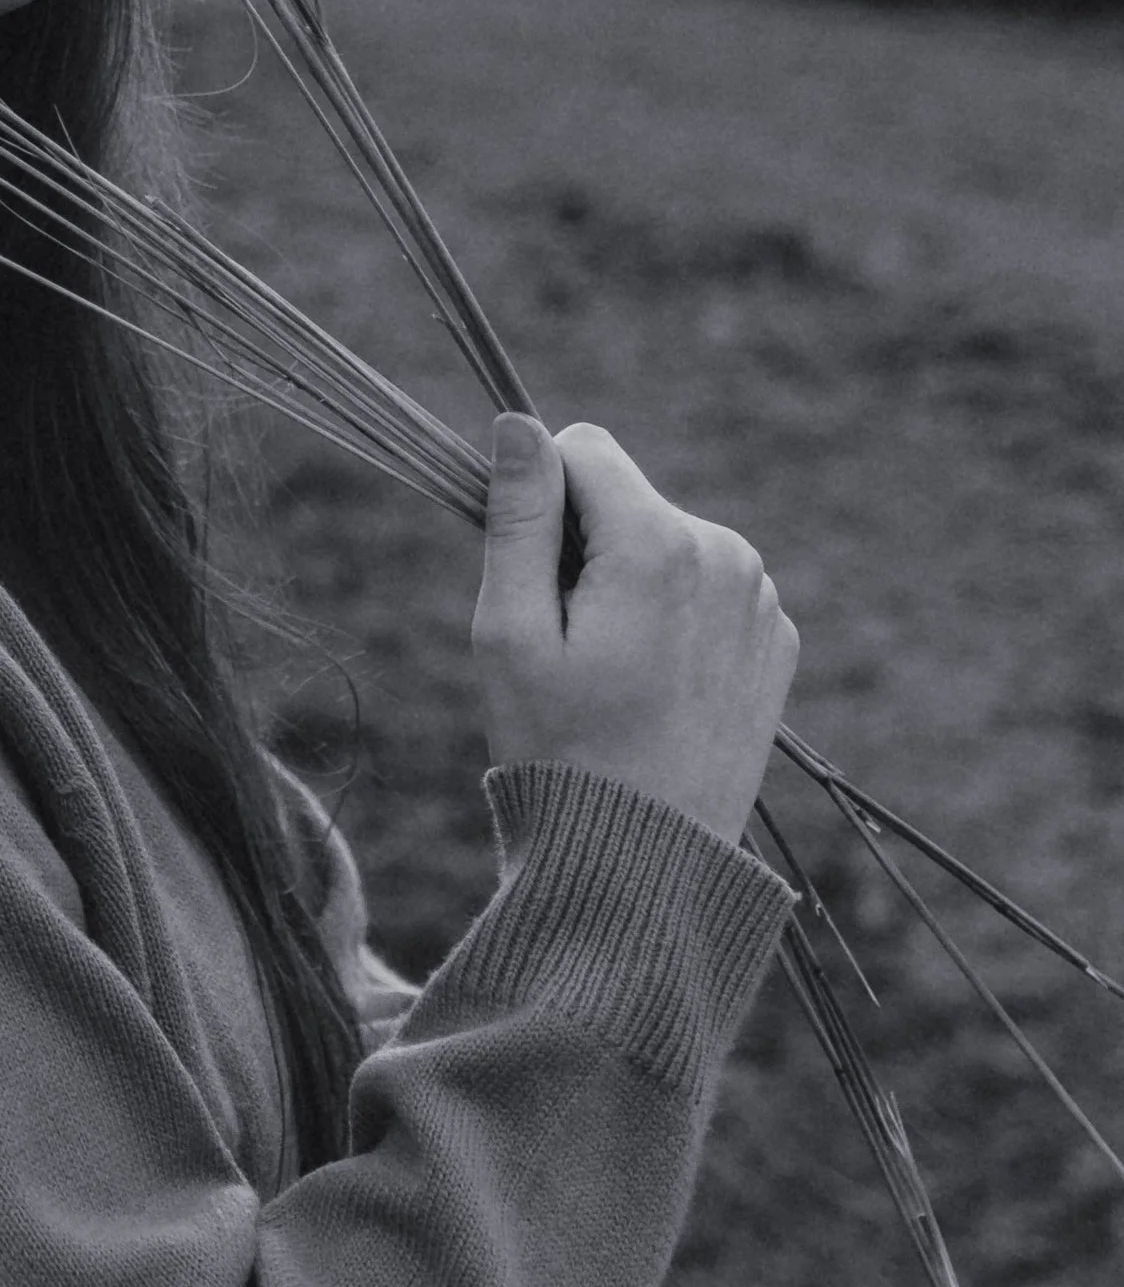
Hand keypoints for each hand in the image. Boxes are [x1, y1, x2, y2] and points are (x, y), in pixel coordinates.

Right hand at [472, 414, 799, 847]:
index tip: (535, 581)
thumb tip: (518, 422)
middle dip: (587, 546)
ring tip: (614, 672)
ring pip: (666, 540)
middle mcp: (727, 553)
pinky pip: (707, 588)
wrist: (647, 865)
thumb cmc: (559, 748)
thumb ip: (518, 515)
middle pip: (627, 497)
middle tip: (570, 644)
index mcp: (660, 543)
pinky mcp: (776, 641)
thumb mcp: (511, 630)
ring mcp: (761, 600)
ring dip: (631, 581)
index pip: (583, 449)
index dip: (541, 502)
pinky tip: (657, 688)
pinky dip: (674, 618)